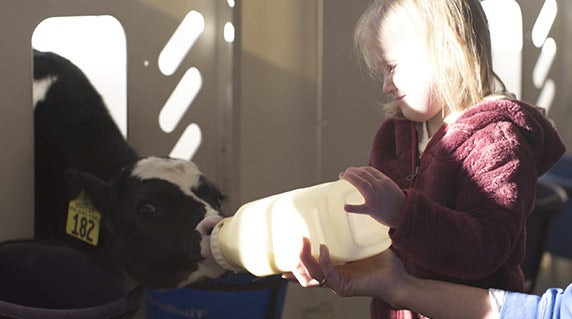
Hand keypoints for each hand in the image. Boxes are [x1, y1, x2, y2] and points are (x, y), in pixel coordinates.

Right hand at [283, 238, 406, 305]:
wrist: (397, 278)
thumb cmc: (382, 263)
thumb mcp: (362, 247)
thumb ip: (352, 234)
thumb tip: (350, 211)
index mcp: (334, 270)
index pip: (310, 268)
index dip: (296, 263)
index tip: (284, 253)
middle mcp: (332, 279)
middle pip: (305, 273)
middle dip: (297, 257)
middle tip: (297, 240)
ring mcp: (337, 284)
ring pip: (311, 275)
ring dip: (305, 258)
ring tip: (305, 241)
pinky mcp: (344, 287)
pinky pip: (328, 274)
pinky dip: (323, 261)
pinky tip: (323, 249)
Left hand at [340, 166, 404, 227]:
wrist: (405, 214)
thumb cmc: (398, 201)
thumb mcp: (390, 187)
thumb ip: (380, 182)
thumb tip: (368, 177)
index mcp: (384, 181)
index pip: (369, 170)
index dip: (359, 169)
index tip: (353, 170)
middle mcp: (379, 187)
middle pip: (363, 175)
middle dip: (352, 172)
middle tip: (345, 173)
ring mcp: (375, 198)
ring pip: (362, 184)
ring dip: (350, 178)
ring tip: (343, 176)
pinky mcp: (373, 210)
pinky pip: (362, 209)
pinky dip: (353, 208)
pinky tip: (345, 207)